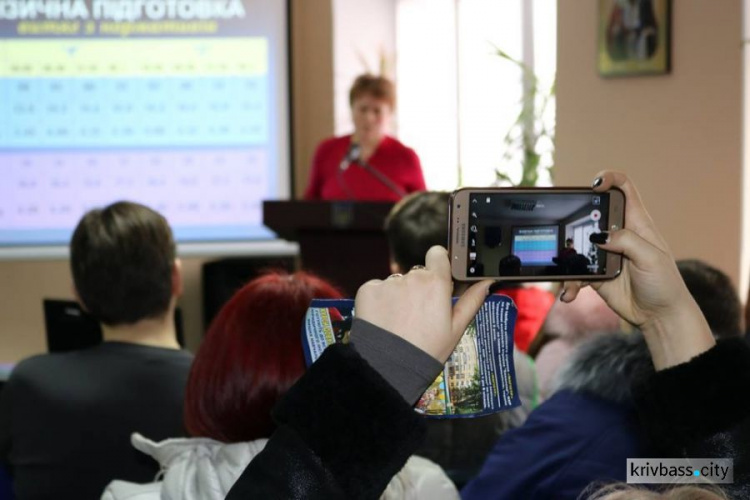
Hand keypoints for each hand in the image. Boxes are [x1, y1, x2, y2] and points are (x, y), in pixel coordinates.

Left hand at [355, 246, 492, 362]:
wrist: (388, 368)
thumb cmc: (426, 351)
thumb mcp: (455, 329)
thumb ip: (471, 301)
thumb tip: (487, 281)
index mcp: (436, 283)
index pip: (437, 254)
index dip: (438, 264)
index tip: (438, 279)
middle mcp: (412, 277)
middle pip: (417, 274)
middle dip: (418, 288)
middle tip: (419, 315)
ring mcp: (388, 283)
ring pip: (396, 283)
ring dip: (399, 296)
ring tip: (399, 322)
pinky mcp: (367, 290)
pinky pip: (376, 289)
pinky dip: (379, 301)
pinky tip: (384, 320)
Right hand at [562, 171, 713, 368]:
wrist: (659, 317)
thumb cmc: (665, 284)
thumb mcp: (652, 258)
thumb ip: (627, 241)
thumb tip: (598, 236)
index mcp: (636, 223)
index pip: (623, 189)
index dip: (608, 179)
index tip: (594, 185)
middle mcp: (618, 235)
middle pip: (591, 213)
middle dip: (576, 218)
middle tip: (571, 231)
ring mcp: (604, 254)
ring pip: (577, 244)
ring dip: (567, 257)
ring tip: (567, 272)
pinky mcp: (594, 273)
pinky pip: (574, 272)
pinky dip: (569, 282)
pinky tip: (570, 293)